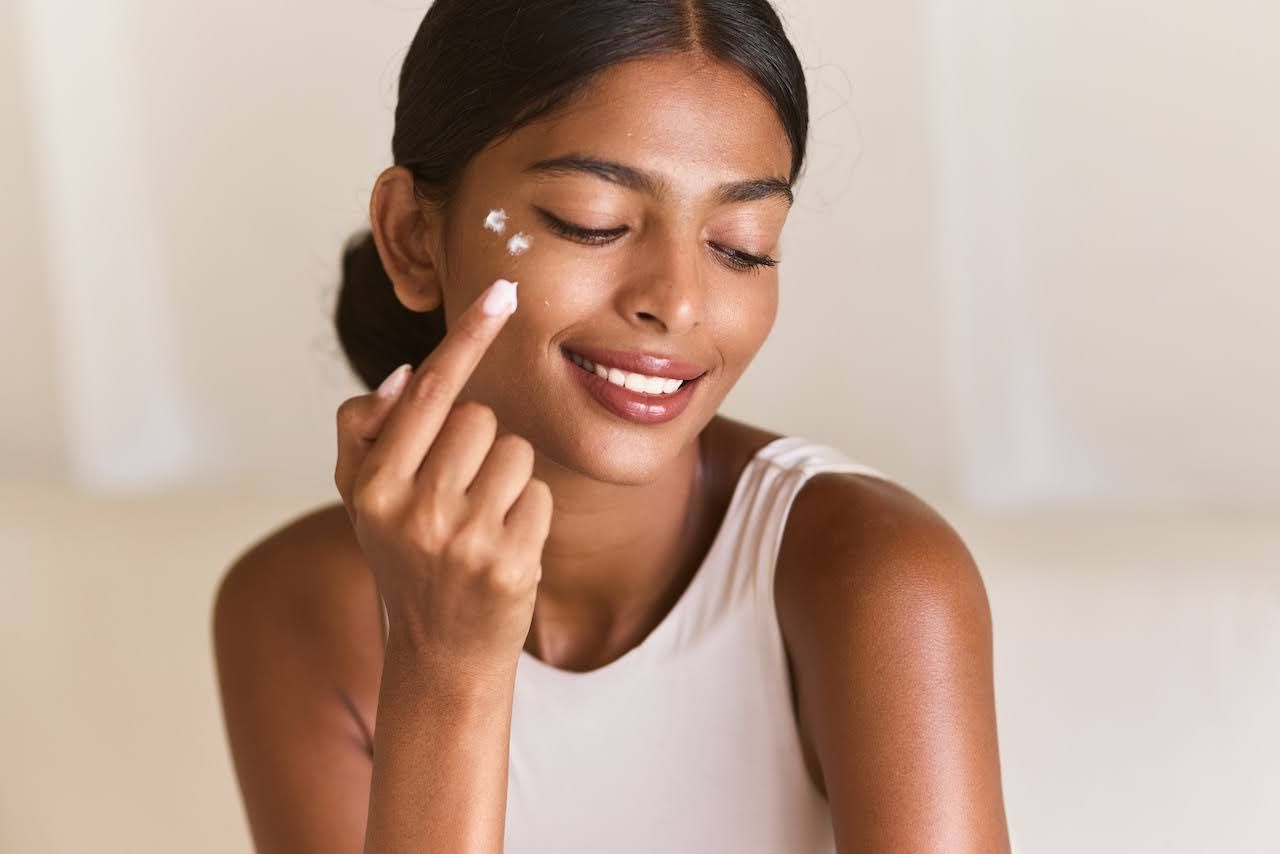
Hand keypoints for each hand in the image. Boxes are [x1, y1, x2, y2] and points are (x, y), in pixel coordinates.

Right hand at [334, 278, 550, 678]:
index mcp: (373, 484)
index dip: (470, 337)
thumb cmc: (406, 560)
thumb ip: (366, 433)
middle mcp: (412, 508)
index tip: (503, 292)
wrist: (439, 654)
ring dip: (505, 480)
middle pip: (481, 418)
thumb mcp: (364, 501)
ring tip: (480, 523)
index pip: (431, 390)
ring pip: (515, 452)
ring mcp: (463, 538)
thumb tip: (405, 376)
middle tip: (460, 495)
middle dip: (479, 446)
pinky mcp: (509, 562)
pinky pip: (538, 494)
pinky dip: (528, 515)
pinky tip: (503, 549)